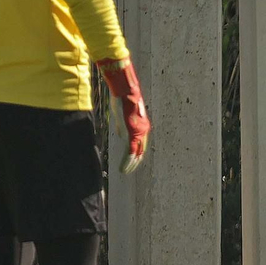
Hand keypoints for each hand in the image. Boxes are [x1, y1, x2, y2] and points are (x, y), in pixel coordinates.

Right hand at [97, 57, 149, 172]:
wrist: (124, 92)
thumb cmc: (122, 100)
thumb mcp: (122, 116)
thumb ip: (123, 126)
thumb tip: (121, 134)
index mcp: (142, 127)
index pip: (141, 145)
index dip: (136, 154)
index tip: (131, 162)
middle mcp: (143, 130)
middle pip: (141, 151)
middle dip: (134, 162)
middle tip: (127, 170)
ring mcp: (139, 132)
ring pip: (137, 153)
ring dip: (130, 164)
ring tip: (125, 172)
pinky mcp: (133, 133)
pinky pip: (131, 151)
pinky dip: (127, 161)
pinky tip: (124, 169)